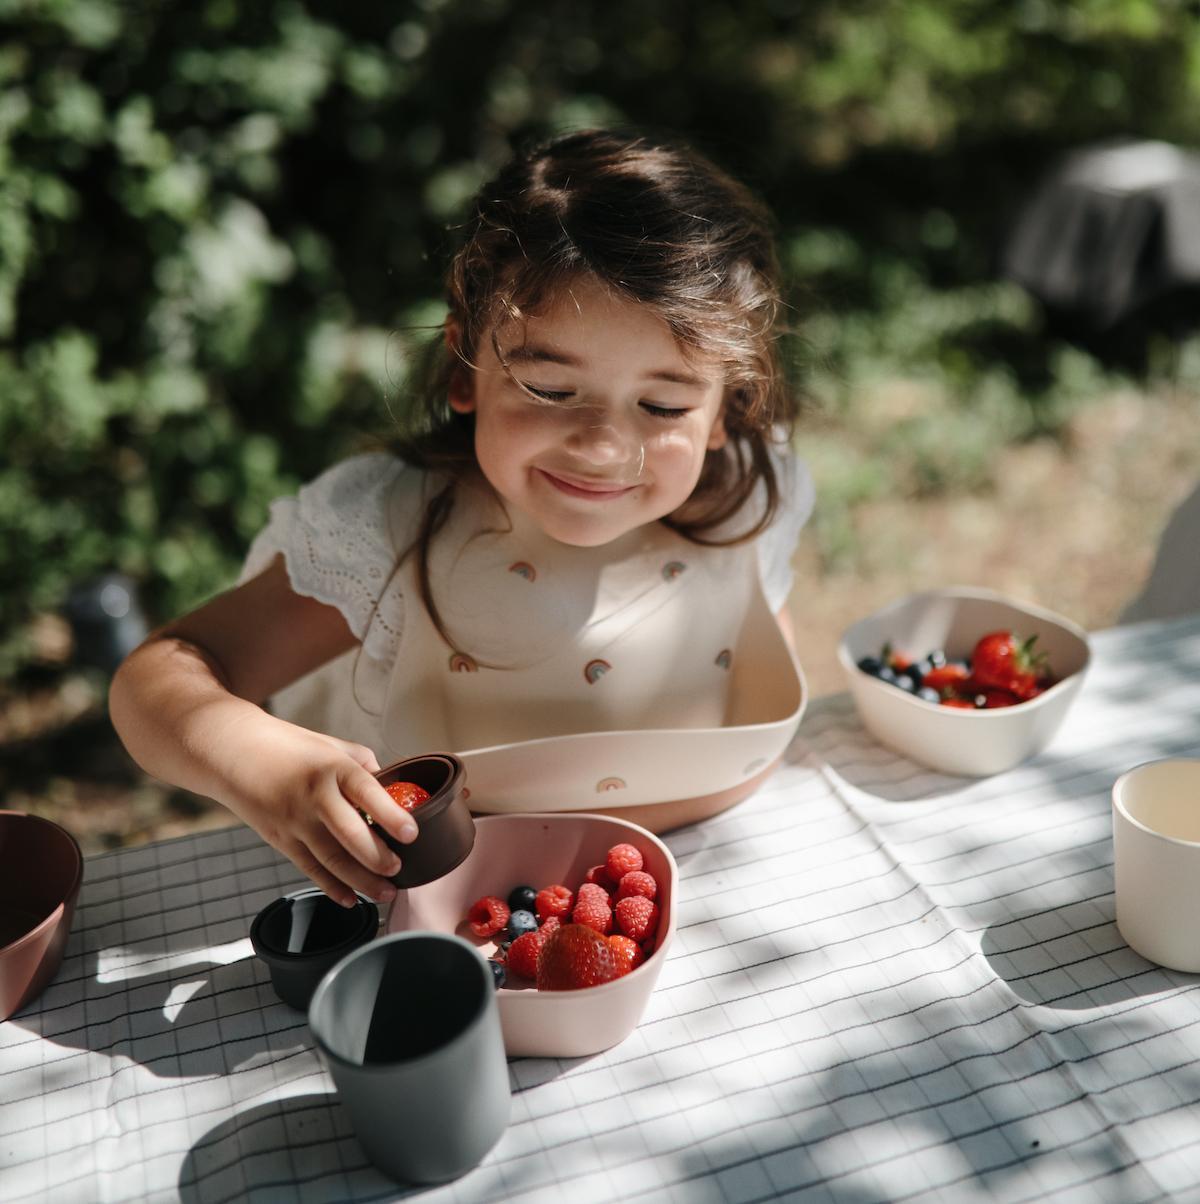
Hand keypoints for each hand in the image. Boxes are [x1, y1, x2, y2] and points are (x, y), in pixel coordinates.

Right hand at [214, 712, 418, 906]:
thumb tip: (391, 789)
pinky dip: (332, 887)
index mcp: (332, 767)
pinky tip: (352, 898)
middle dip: (377, 858)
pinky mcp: (280, 840)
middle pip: (349, 835)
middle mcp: (313, 796)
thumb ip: (363, 766)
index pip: (367, 792)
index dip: (391, 815)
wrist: (233, 751)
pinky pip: (310, 870)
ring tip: (385, 892)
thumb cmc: (286, 745)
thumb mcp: (331, 745)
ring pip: (331, 860)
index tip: (412, 834)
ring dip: (361, 881)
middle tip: (399, 869)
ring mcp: (294, 821)